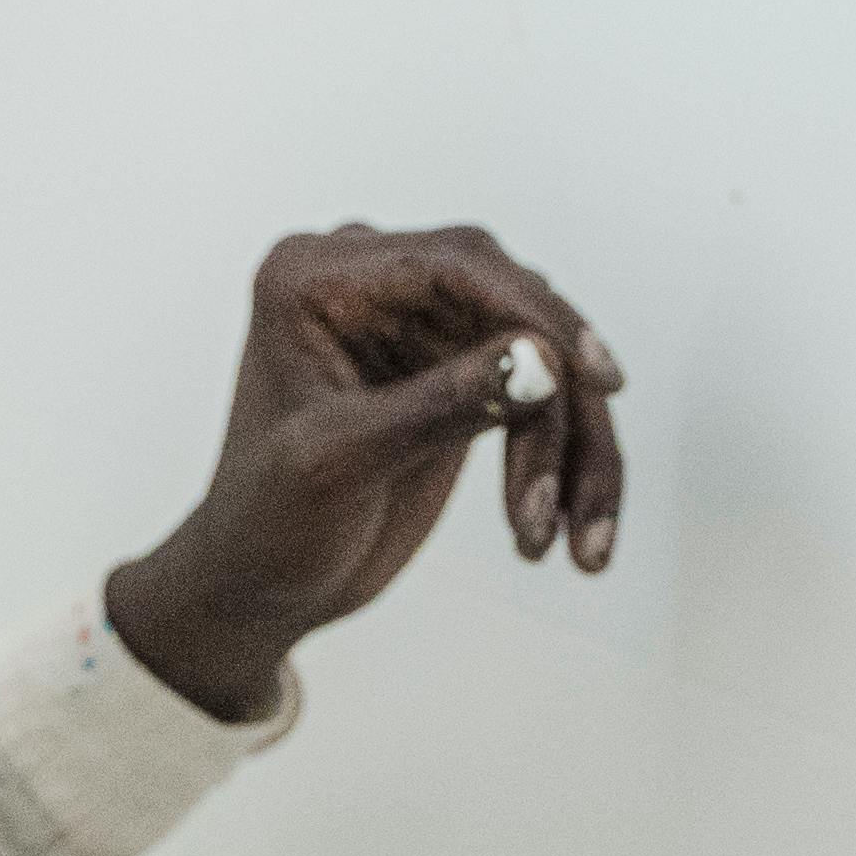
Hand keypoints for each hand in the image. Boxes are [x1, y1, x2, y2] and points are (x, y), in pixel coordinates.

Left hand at [101, 225, 630, 722]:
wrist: (260, 590)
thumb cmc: (268, 524)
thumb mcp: (343, 463)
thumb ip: (440, 405)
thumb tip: (544, 361)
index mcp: (316, 278)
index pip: (452, 265)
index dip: (535, 313)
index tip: (595, 376)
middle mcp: (370, 285)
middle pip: (510, 304)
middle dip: (561, 396)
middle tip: (586, 481)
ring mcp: (417, 327)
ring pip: (539, 359)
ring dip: (570, 449)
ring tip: (568, 543)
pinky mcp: (455, 374)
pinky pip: (539, 397)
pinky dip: (564, 461)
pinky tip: (565, 529)